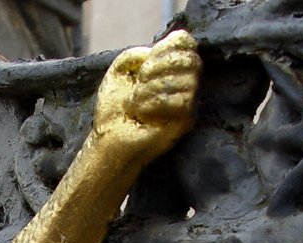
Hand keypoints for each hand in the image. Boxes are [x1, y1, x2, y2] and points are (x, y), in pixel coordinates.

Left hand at [92, 30, 199, 159]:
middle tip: (141, 78)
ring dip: (155, 86)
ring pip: (190, 81)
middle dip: (162, 64)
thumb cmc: (114, 108)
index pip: (187, 43)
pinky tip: (141, 111)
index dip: (172, 44)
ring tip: (136, 98)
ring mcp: (186, 104)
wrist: (109, 138)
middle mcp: (183, 84)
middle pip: (193, 60)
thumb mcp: (119, 71)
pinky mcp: (185, 122)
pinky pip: (183, 101)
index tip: (149, 57)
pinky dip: (157, 102)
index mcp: (169, 68)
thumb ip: (135, 54)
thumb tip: (153, 52)